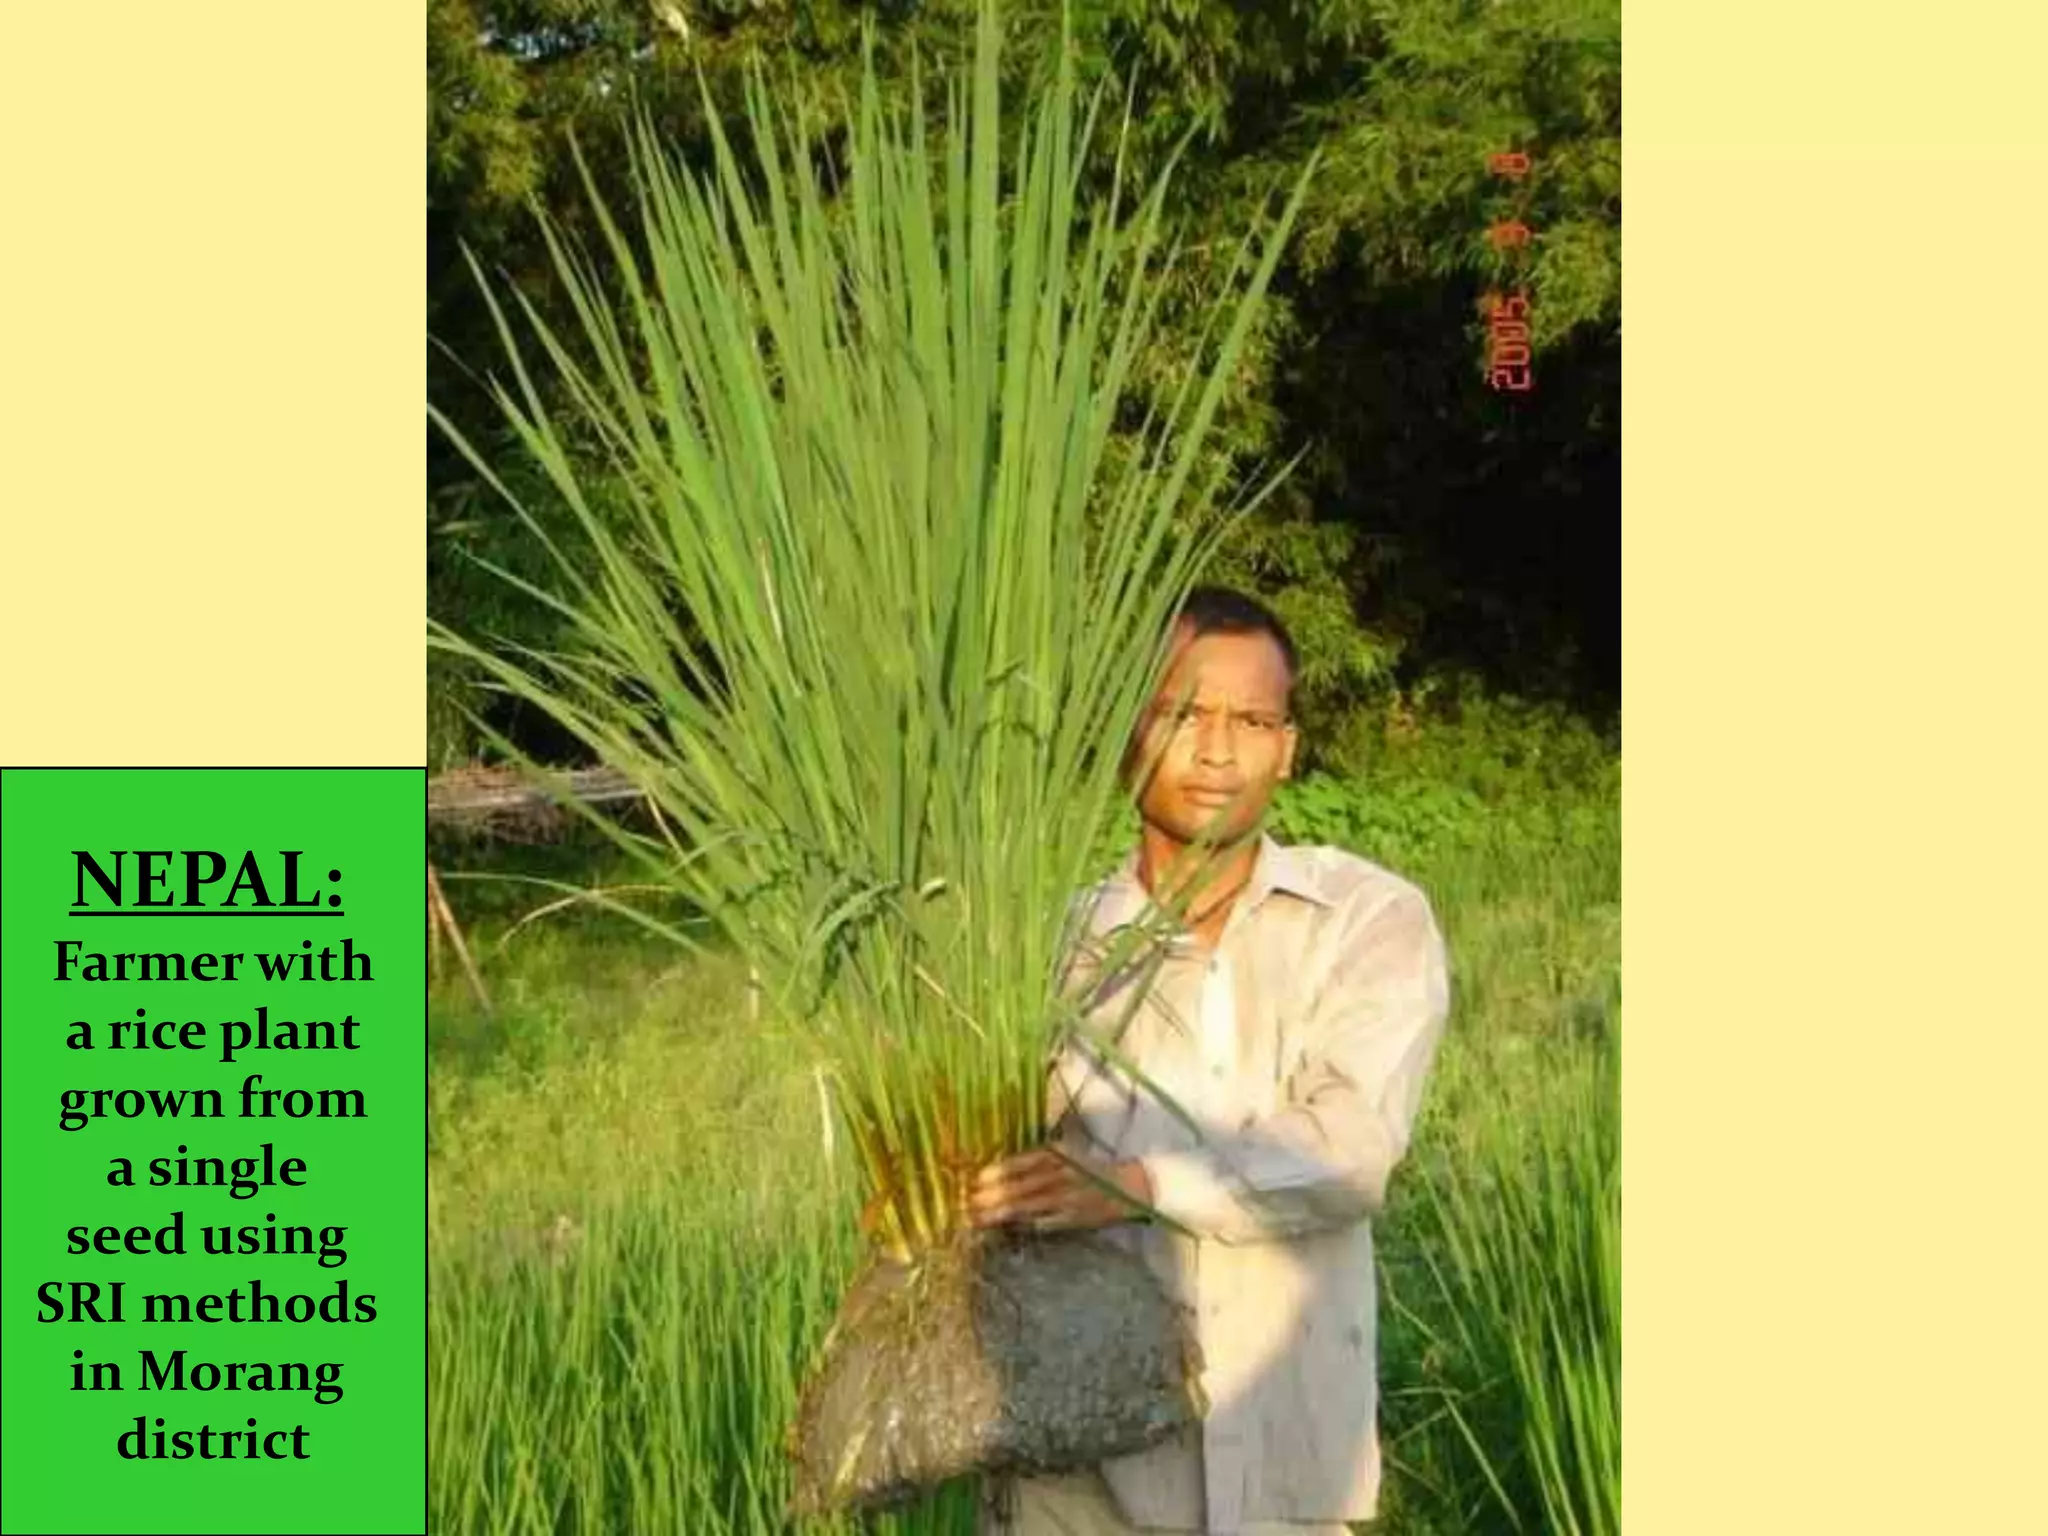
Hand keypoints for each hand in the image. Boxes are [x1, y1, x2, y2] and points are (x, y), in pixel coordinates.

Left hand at [968, 1147, 1153, 1231]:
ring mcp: (1067, 1199)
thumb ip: (1037, 1160)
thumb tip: (997, 1170)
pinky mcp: (1072, 1220)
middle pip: (1019, 1187)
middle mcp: (1062, 1175)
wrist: (1130, 1186)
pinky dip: (1021, 1226)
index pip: (1021, 1162)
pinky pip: (1041, 1224)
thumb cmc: (1090, 1168)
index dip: (996, 1172)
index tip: (974, 1179)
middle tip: (964, 1204)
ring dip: (998, 1214)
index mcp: (1059, 1154)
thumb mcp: (1066, 1154)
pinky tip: (1002, 1229)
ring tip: (975, 1218)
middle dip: (989, 1197)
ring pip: (1026, 1207)